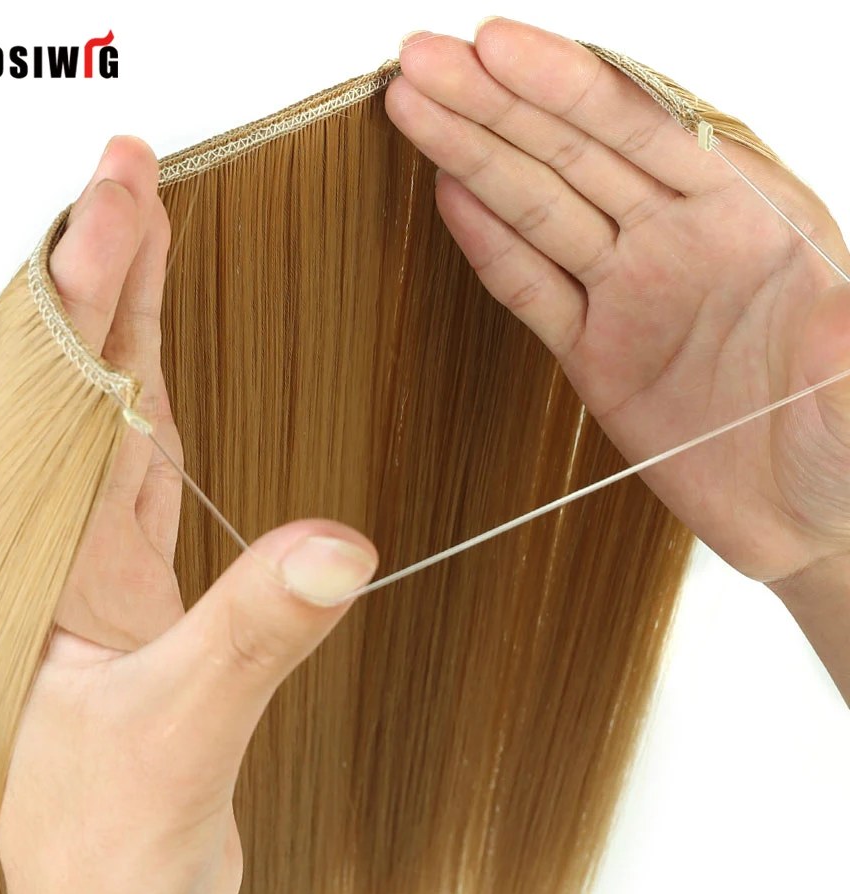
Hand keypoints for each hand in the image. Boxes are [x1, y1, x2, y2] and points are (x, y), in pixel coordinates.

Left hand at [0, 137, 378, 893]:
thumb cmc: (105, 853)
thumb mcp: (182, 734)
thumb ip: (254, 632)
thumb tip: (334, 544)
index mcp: (30, 571)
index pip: (60, 395)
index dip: (93, 288)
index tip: (122, 196)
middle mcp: (49, 554)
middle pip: (75, 382)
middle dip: (101, 271)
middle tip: (128, 175)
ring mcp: (91, 569)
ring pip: (105, 416)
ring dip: (123, 324)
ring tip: (140, 237)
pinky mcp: (135, 593)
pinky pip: (140, 470)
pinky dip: (152, 401)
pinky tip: (158, 364)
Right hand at [387, 19, 849, 588]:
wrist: (801, 522)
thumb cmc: (843, 453)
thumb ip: (848, 348)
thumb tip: (845, 313)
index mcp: (749, 217)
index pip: (646, 130)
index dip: (568, 87)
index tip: (497, 47)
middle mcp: (680, 238)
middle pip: (572, 155)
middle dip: (494, 105)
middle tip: (421, 63)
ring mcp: (630, 293)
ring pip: (540, 210)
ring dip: (474, 159)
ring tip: (411, 109)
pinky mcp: (593, 351)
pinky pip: (533, 290)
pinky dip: (490, 247)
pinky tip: (450, 198)